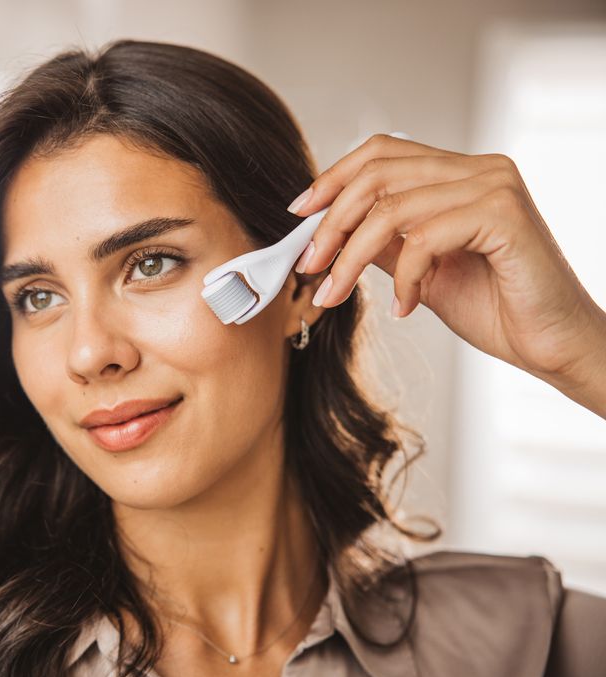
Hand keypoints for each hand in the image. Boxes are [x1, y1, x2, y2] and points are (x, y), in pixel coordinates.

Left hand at [289, 133, 605, 415]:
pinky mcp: (504, 215)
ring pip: (390, 210)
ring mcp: (494, 186)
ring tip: (336, 297)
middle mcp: (479, 168)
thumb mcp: (420, 269)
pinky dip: (403, 277)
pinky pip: (423, 238)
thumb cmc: (495, 308)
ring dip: (350, 259)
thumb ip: (384, 241)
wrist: (553, 346)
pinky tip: (405, 307)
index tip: (299, 215)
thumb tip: (327, 231)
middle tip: (308, 267)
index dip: (332, 178)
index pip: (380, 153)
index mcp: (460, 173)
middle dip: (330, 224)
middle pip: (376, 175)